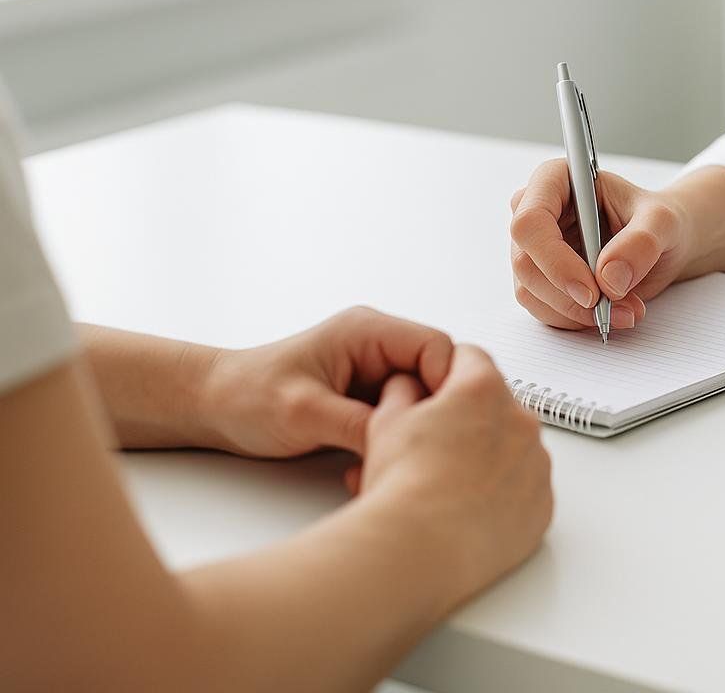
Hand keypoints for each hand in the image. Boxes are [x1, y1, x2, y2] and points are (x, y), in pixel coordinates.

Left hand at [199, 307, 455, 457]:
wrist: (212, 407)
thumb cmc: (246, 397)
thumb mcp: (305, 414)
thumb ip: (360, 424)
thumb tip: (408, 439)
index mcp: (367, 331)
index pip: (438, 347)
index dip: (445, 386)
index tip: (434, 424)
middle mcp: (378, 346)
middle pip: (438, 374)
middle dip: (431, 412)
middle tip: (416, 446)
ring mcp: (376, 371)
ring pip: (424, 399)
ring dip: (413, 429)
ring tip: (392, 455)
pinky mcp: (370, 397)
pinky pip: (403, 415)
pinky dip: (397, 439)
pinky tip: (377, 459)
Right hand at [355, 344, 553, 598]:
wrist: (419, 550)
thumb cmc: (402, 488)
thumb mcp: (386, 421)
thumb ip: (402, 390)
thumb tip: (410, 386)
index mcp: (483, 390)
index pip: (469, 360)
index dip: (443, 376)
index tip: (431, 395)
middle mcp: (521, 421)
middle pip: (495, 406)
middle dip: (467, 421)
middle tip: (432, 450)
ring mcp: (536, 465)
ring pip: (514, 449)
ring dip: (488, 458)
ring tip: (448, 486)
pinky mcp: (542, 506)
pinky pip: (526, 490)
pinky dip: (505, 496)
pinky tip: (470, 510)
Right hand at [510, 160, 694, 330]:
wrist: (662, 243)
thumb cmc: (657, 220)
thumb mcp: (662, 222)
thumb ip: (641, 243)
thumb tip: (609, 278)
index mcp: (556, 180)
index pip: (531, 221)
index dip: (555, 261)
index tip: (592, 291)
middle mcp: (537, 211)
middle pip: (525, 262)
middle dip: (570, 296)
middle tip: (615, 308)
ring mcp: (535, 247)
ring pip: (530, 291)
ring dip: (577, 313)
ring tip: (626, 310)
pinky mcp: (541, 278)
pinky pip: (543, 308)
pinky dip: (577, 319)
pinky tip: (611, 313)